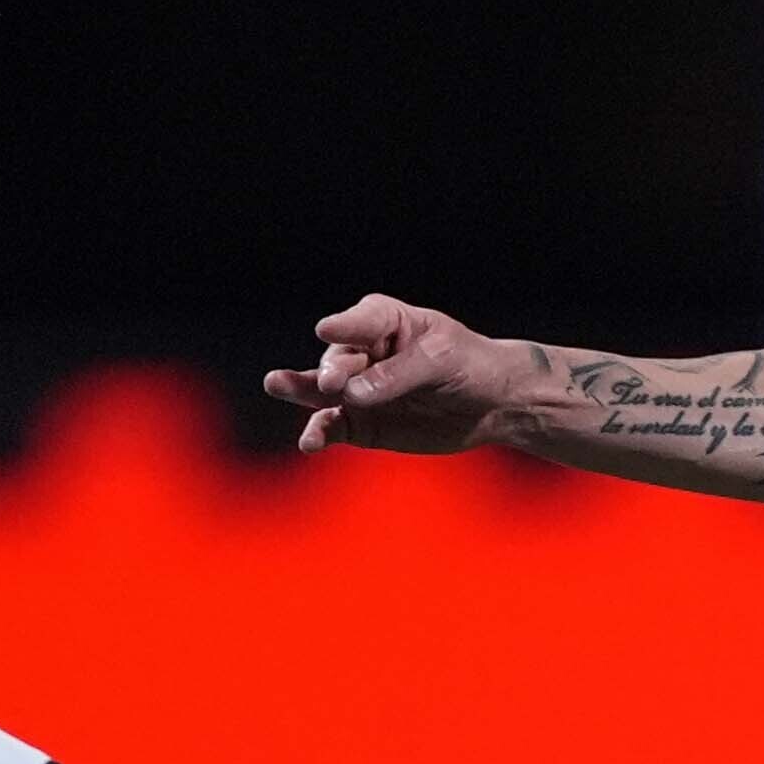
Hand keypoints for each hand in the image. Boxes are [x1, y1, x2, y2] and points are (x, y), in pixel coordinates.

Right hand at [265, 298, 518, 453]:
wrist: (488, 404)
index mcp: (386, 321)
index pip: (361, 320)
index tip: (327, 330)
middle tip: (333, 383)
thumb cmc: (469, 366)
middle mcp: (363, 352)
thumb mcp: (442, 361)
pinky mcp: (359, 424)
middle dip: (333, 370)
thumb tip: (352, 395)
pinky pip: (332, 427)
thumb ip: (398, 375)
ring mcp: (357, 390)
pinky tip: (309, 443)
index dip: (345, 326)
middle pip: (338, 359)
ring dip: (299, 390)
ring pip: (321, 391)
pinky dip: (319, 434)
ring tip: (275, 383)